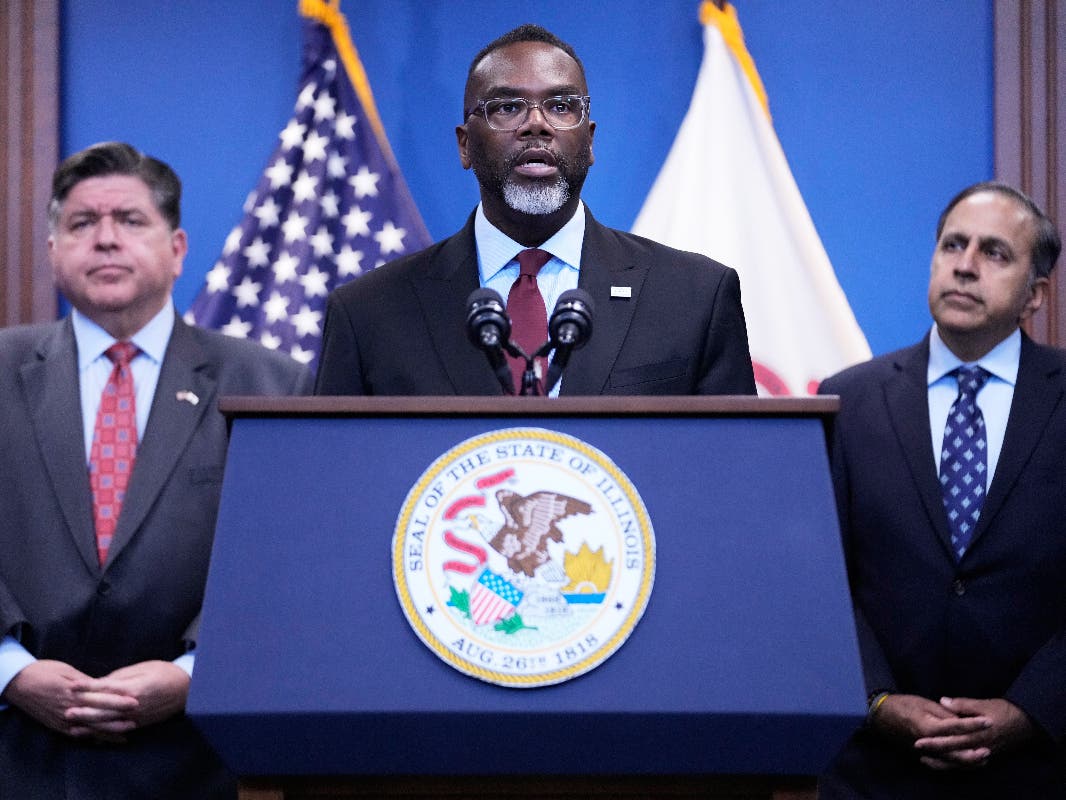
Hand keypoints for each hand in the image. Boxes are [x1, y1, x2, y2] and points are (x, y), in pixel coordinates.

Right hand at [2, 659, 135, 741]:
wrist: (20, 683)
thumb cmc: (46, 671)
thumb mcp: (68, 671)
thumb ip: (86, 682)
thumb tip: (105, 686)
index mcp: (74, 693)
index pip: (101, 698)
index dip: (119, 701)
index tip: (135, 702)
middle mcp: (69, 709)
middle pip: (97, 716)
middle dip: (118, 720)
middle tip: (136, 721)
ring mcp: (63, 720)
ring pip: (89, 729)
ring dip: (107, 732)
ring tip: (124, 734)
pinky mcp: (57, 726)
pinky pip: (76, 734)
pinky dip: (90, 737)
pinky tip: (102, 740)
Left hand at [69, 660, 190, 734]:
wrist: (189, 689)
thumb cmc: (166, 673)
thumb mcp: (144, 667)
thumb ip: (122, 676)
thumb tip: (102, 682)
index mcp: (133, 688)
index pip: (105, 688)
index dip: (87, 687)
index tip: (72, 686)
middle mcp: (133, 705)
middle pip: (104, 709)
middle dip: (84, 710)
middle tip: (66, 710)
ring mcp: (136, 717)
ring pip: (109, 723)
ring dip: (90, 725)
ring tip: (74, 726)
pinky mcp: (140, 723)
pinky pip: (119, 731)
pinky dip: (105, 734)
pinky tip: (94, 735)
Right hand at [869, 693, 991, 769]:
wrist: (881, 716)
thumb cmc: (904, 705)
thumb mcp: (924, 703)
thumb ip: (944, 713)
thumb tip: (961, 719)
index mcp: (929, 727)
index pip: (956, 727)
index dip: (974, 724)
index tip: (989, 721)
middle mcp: (928, 743)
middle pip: (955, 751)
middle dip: (973, 751)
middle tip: (989, 748)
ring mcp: (925, 751)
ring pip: (950, 761)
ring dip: (968, 761)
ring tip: (983, 757)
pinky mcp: (923, 755)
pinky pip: (942, 764)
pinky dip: (956, 764)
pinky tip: (967, 763)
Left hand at [913, 697, 1035, 769]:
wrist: (1027, 722)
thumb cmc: (1004, 710)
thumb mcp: (983, 704)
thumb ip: (962, 704)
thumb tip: (942, 701)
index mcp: (976, 734)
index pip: (951, 741)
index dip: (934, 742)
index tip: (918, 741)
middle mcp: (979, 747)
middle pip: (953, 753)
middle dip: (934, 752)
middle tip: (916, 748)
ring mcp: (984, 753)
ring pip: (960, 762)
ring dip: (942, 762)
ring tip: (925, 759)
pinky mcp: (988, 755)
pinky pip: (969, 764)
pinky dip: (956, 765)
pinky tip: (946, 762)